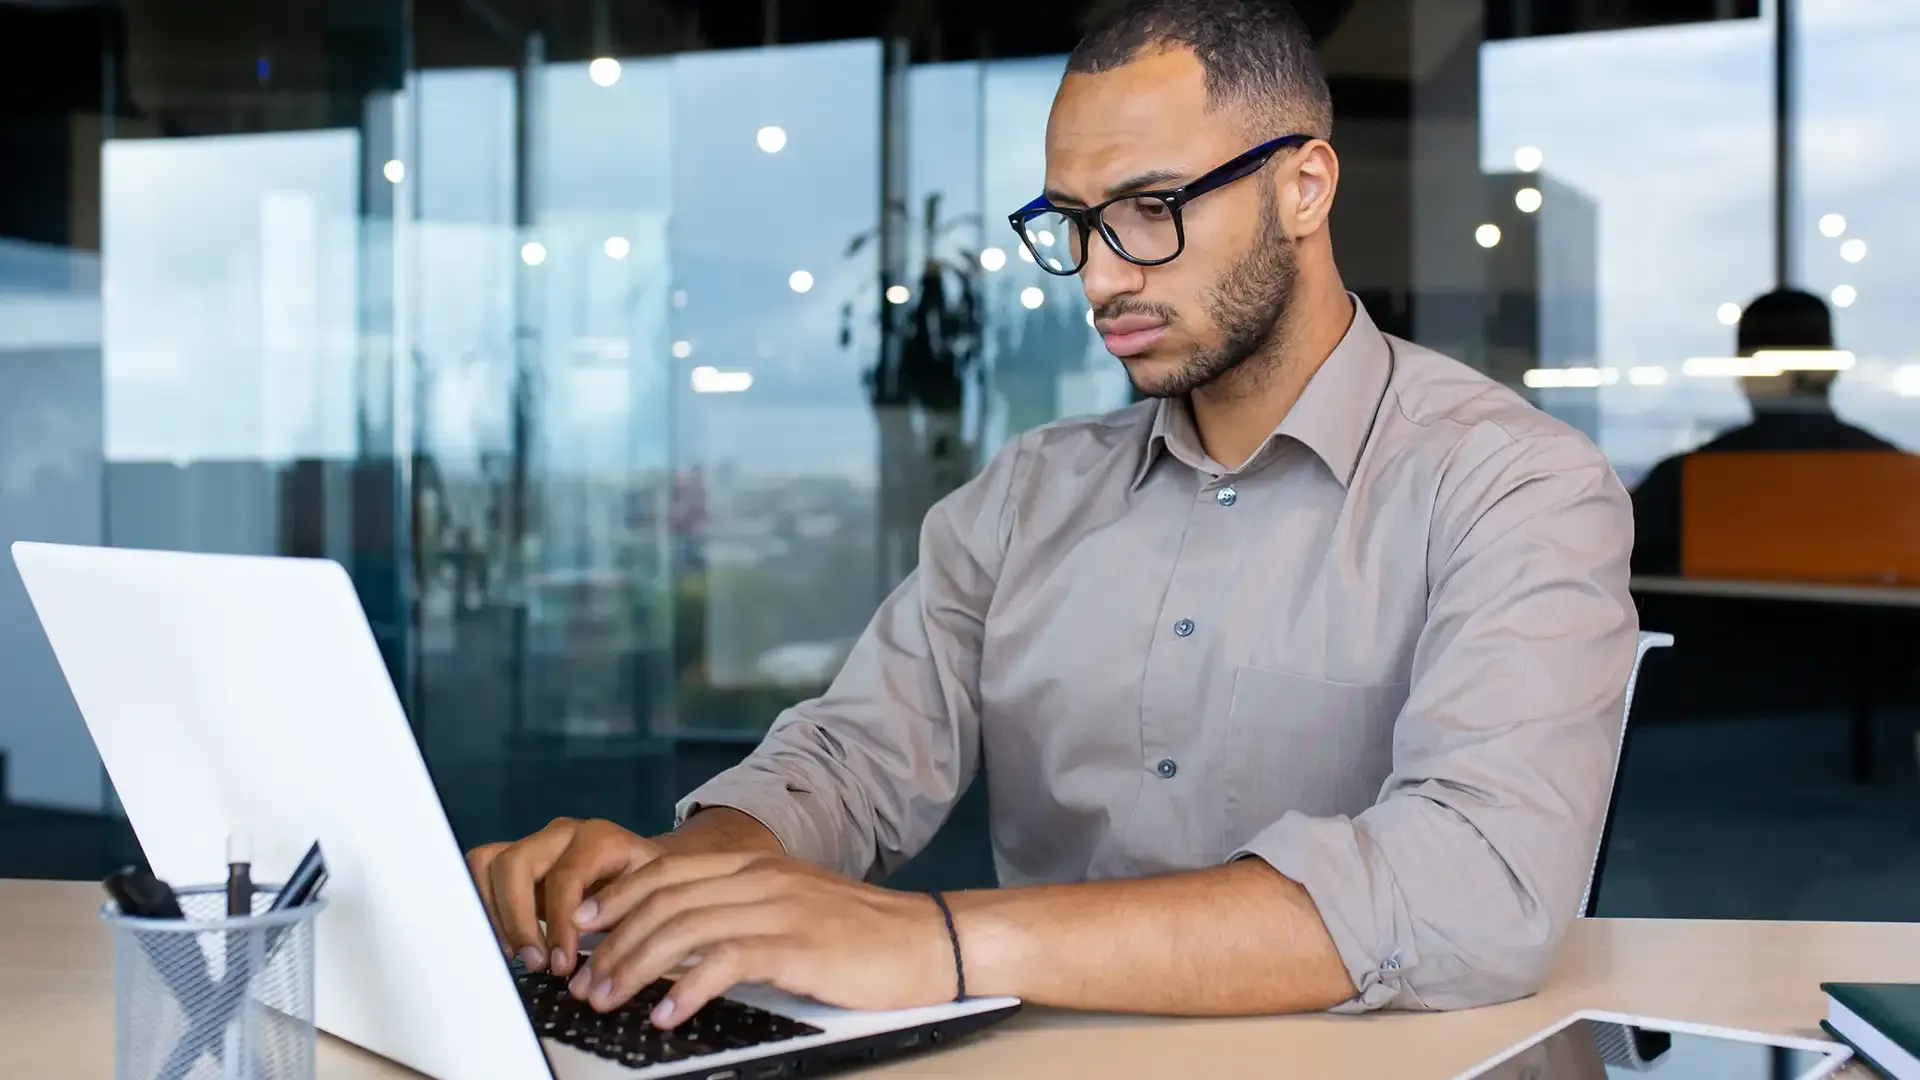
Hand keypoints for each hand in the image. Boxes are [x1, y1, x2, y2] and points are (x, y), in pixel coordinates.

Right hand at [466, 817, 663, 977]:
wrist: (652, 872)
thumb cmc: (650, 893)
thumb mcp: (649, 905)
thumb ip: (622, 925)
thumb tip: (592, 967)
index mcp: (600, 840)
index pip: (565, 876)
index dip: (558, 923)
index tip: (562, 964)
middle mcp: (563, 834)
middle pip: (516, 863)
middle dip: (518, 919)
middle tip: (535, 962)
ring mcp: (536, 842)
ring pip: (489, 862)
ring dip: (494, 914)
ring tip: (514, 954)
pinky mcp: (517, 857)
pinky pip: (481, 869)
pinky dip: (484, 906)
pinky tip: (505, 941)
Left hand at [565, 853, 955, 1026]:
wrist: (930, 939)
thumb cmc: (863, 936)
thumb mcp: (793, 908)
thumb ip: (741, 911)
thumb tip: (682, 943)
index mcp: (756, 864)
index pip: (666, 873)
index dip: (617, 900)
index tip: (582, 930)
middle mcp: (761, 877)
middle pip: (664, 901)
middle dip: (613, 943)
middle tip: (585, 983)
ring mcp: (779, 907)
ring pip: (684, 928)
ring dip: (636, 969)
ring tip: (611, 1002)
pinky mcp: (799, 945)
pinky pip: (727, 961)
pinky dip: (689, 988)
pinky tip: (669, 1014)